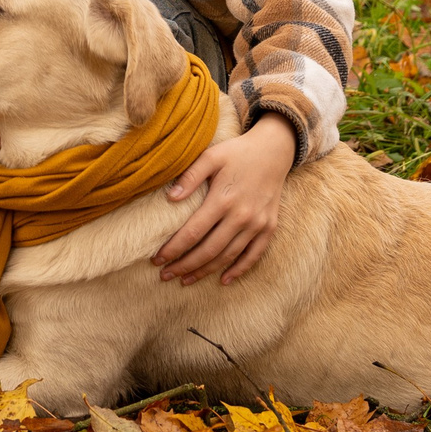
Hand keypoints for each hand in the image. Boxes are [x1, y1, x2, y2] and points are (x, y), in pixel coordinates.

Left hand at [154, 115, 294, 283]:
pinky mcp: (269, 228)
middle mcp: (241, 216)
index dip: (174, 248)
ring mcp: (257, 224)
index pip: (193, 232)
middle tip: (165, 275)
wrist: (273, 151)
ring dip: (205, 271)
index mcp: (222, 199)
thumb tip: (170, 198)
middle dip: (184, 265)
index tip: (157, 259)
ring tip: (185, 280)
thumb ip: (190, 176)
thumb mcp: (211, 156)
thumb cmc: (236, 153)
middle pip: (208, 250)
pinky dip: (239, 270)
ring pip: (228, 256)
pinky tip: (223, 280)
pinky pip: (253, 255)